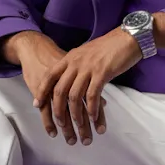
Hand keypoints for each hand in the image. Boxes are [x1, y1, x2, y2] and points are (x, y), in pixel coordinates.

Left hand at [32, 27, 141, 145]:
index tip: (37, 104)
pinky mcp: (102, 73)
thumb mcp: (86, 54)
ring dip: (76, 114)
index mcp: (70, 58)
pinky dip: (92, 109)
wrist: (128, 37)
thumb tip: (71, 80)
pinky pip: (92, 95)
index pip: (50, 76)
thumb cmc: (109, 47)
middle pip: (60, 90)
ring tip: (79, 126)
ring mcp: (88, 68)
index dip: (42, 91)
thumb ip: (77, 66)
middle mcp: (76, 63)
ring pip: (75, 96)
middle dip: (58, 110)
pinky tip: (94, 118)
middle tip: (61, 124)